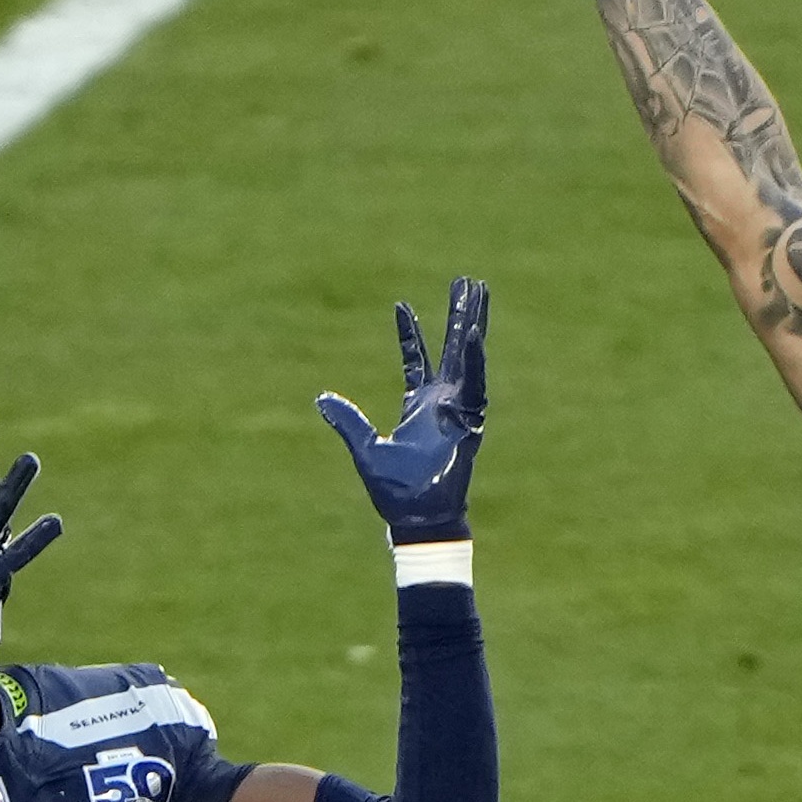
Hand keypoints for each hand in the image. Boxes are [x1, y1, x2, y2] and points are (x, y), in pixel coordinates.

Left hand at [315, 277, 489, 543]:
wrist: (417, 519)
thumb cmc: (395, 491)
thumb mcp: (365, 449)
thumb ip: (348, 421)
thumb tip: (322, 398)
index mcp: (418, 406)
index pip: (416, 360)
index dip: (410, 333)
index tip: (401, 305)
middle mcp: (442, 402)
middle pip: (452, 348)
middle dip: (458, 315)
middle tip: (467, 282)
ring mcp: (459, 410)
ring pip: (468, 357)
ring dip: (473, 324)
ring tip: (479, 291)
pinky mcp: (470, 422)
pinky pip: (474, 385)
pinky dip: (474, 360)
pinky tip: (473, 334)